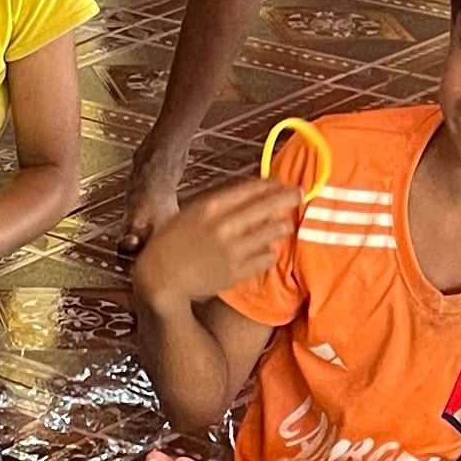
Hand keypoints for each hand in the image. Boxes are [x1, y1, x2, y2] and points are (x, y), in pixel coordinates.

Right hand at [134, 175, 299, 310]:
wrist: (160, 278)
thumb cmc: (171, 244)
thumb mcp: (190, 214)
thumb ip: (218, 205)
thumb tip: (250, 195)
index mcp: (211, 206)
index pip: (253, 188)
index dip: (273, 184)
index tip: (282, 182)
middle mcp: (225, 225)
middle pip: (270, 205)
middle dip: (290, 197)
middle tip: (300, 195)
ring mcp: (233, 249)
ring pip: (275, 230)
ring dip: (282, 225)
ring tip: (282, 225)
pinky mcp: (238, 271)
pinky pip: (268, 257)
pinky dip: (270, 252)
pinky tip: (267, 251)